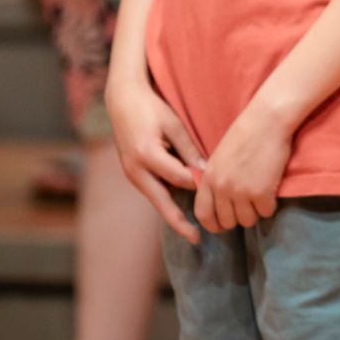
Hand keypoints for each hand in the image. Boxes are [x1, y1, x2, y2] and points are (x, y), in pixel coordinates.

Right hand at [106, 78, 203, 243]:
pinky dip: (166, 200)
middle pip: (161, 202)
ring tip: (192, 230)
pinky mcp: (132, 174)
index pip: (179, 178)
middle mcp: (136, 170)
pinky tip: (181, 209)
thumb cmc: (152, 109)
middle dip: (179, 222)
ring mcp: (131, 174)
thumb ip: (189, 150)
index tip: (217, 190)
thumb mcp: (174, 125)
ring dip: (172, 213)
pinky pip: (152, 191)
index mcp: (147, 155)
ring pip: (156, 199)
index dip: (199, 184)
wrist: (122, 102)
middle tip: (196, 238)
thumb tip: (207, 172)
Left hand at [194, 106, 292, 233]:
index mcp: (209, 179)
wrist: (267, 121)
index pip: (203, 214)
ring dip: (255, 212)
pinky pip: (266, 212)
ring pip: (247, 220)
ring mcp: (241, 191)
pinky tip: (271, 191)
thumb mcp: (220, 158)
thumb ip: (215, 180)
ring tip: (261, 197)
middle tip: (248, 208)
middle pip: (227, 221)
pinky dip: (270, 206)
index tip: (222, 226)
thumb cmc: (246, 134)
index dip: (213, 225)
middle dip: (238, 218)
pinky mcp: (261, 192)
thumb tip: (218, 201)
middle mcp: (222, 188)